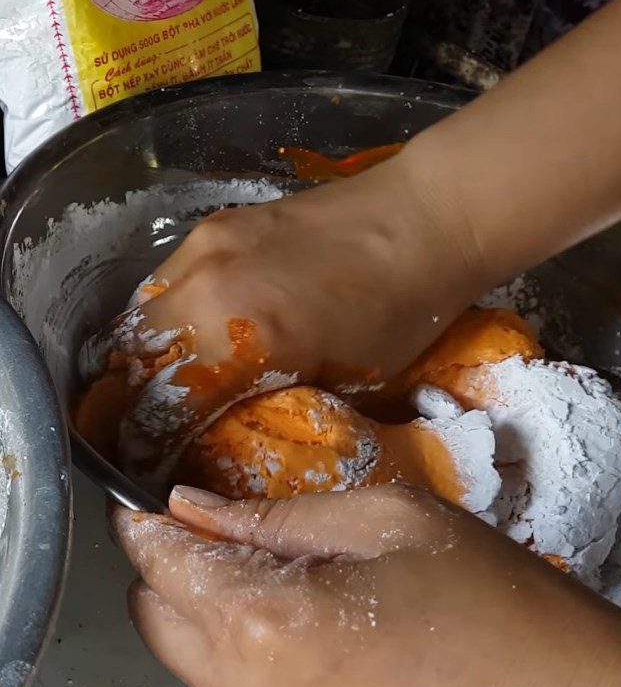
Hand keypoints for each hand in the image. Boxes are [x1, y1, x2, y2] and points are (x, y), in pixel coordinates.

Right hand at [83, 154, 481, 488]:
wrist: (424, 220)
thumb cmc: (401, 312)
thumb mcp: (346, 382)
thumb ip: (277, 404)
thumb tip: (236, 425)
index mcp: (241, 339)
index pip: (161, 408)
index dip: (149, 447)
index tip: (155, 466)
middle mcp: (204, 288)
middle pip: (132, 359)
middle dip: (134, 402)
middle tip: (155, 427)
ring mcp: (203, 247)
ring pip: (142, 315)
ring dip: (145, 356)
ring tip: (167, 383)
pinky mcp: (215, 224)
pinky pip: (167, 280)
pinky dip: (170, 315)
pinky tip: (195, 330)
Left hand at [112, 484, 620, 686]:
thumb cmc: (487, 596)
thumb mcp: (390, 521)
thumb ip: (278, 516)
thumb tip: (195, 508)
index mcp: (265, 626)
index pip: (161, 564)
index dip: (147, 521)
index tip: (147, 495)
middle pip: (157, 620)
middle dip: (174, 568)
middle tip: (227, 527)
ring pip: (192, 664)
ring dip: (213, 612)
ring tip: (286, 575)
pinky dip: (249, 654)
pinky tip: (313, 629)